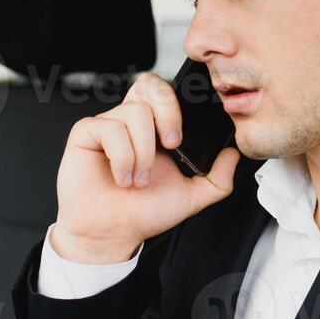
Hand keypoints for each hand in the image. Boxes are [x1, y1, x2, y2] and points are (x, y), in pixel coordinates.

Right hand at [52, 71, 240, 263]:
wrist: (112, 234)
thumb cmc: (142, 213)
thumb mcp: (191, 196)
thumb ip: (218, 178)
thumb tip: (233, 154)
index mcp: (154, 128)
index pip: (166, 90)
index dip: (177, 103)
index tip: (183, 138)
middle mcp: (130, 121)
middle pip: (150, 84)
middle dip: (167, 113)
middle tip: (171, 145)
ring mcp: (107, 125)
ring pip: (134, 112)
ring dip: (143, 151)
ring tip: (139, 178)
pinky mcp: (86, 134)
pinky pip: (108, 128)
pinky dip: (122, 157)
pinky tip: (121, 177)